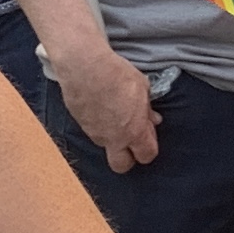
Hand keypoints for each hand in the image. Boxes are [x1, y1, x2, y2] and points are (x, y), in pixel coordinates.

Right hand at [50, 44, 160, 172]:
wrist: (84, 66)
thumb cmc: (116, 74)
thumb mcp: (142, 88)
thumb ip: (147, 109)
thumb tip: (153, 119)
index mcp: (134, 131)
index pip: (146, 155)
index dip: (148, 148)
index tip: (148, 135)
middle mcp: (114, 138)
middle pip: (121, 166)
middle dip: (127, 157)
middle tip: (130, 140)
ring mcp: (94, 133)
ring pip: (105, 146)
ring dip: (112, 137)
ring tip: (114, 116)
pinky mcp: (80, 123)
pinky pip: (92, 131)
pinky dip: (98, 124)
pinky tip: (100, 107)